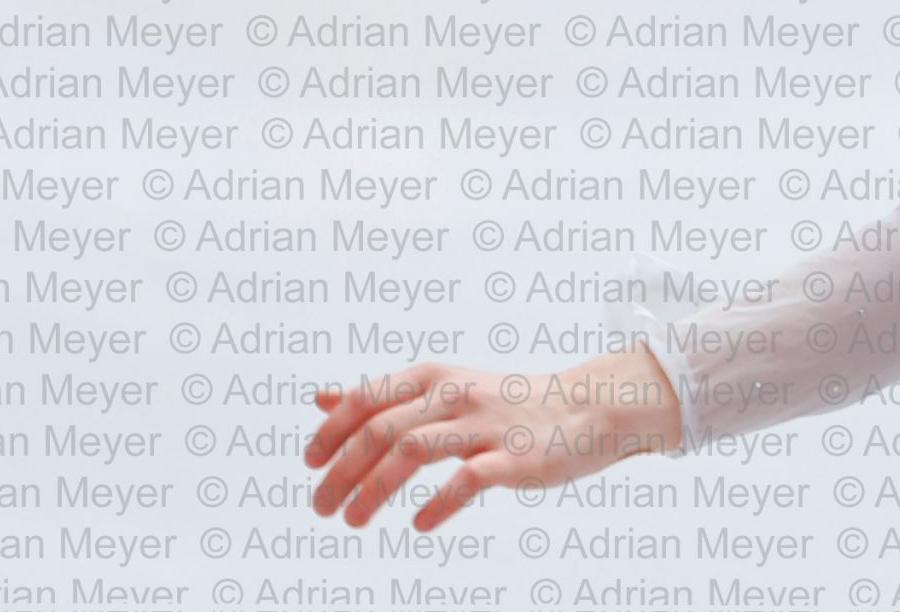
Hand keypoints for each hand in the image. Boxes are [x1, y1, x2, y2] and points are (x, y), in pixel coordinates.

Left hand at [304, 345, 679, 530]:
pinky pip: (466, 479)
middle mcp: (456, 394)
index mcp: (436, 376)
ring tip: (353, 520)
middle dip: (341, 472)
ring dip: (373, 489)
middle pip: (381, 429)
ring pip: (412, 450)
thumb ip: (383, 396)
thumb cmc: (508, 403)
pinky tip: (420, 523)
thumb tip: (320, 397)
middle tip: (321, 508)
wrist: (589, 407)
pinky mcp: (514, 456)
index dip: (330, 431)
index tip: (310, 464)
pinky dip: (437, 503)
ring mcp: (485, 425)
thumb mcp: (443, 388)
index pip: (367, 397)